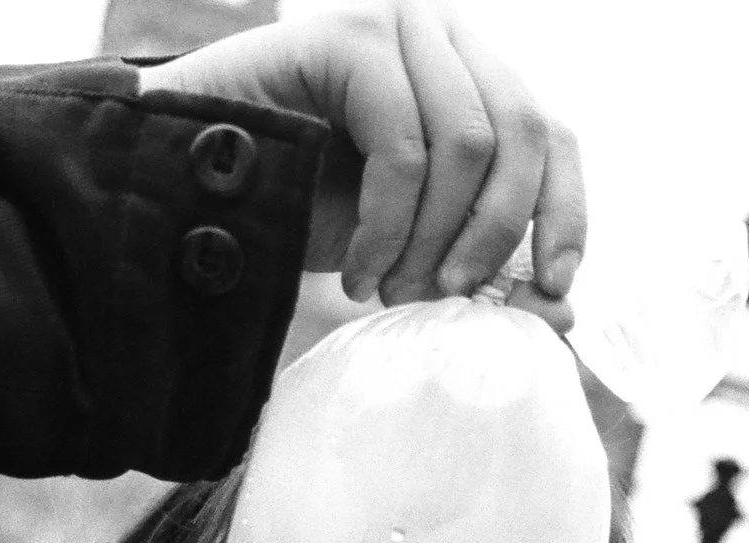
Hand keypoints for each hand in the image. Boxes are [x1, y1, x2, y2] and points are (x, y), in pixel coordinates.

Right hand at [139, 1, 584, 311]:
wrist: (181, 189)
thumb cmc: (295, 212)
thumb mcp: (406, 244)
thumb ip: (480, 265)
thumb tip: (566, 309)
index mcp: (470, 75)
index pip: (553, 134)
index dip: (565, 212)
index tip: (555, 288)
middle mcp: (444, 34)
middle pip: (525, 134)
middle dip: (493, 235)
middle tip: (446, 297)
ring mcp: (398, 25)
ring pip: (468, 145)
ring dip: (431, 239)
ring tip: (385, 287)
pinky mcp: (350, 38)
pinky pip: (406, 147)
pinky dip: (389, 226)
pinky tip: (354, 267)